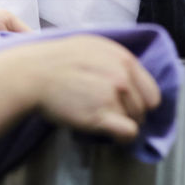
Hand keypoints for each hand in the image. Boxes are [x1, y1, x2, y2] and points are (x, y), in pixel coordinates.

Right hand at [25, 35, 160, 142]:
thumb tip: (125, 77)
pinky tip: (110, 135)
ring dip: (122, 124)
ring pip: (135, 121)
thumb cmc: (55, 62)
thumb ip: (113, 61)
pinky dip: (122, 138)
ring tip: (101, 120)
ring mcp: (114, 95)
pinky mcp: (102, 114)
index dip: (140, 102)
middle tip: (112, 116)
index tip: (128, 107)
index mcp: (123, 58)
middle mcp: (123, 75)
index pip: (151, 90)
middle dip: (131, 114)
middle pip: (144, 108)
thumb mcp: (92, 47)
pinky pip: (128, 133)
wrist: (32, 75)